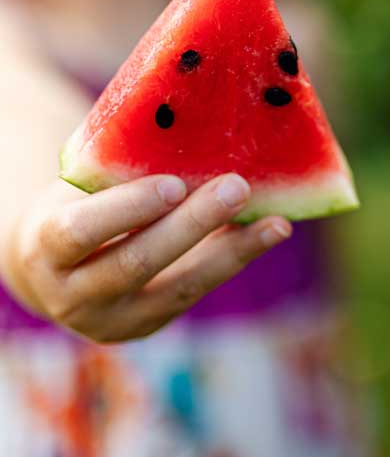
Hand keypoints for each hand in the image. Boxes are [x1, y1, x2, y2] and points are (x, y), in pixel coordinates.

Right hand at [5, 174, 291, 342]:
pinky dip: (234, 260)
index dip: (129, 209)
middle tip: (237, 188)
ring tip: (276, 224)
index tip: (174, 184)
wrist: (52, 270)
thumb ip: (117, 173)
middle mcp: (74, 296)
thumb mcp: (78, 190)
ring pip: (180, 287)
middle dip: (193, 225)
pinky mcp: (150, 325)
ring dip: (232, 251)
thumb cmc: (72, 208)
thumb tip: (191, 131)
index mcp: (45, 250)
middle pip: (138, 263)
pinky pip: (197, 291)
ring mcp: (114, 320)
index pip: (82, 232)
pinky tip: (268, 234)